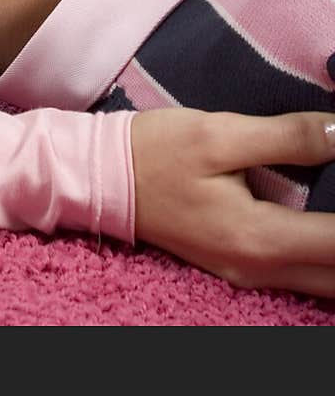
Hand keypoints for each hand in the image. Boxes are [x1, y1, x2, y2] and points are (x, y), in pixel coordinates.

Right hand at [130, 109, 334, 295]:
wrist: (102, 176)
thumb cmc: (156, 151)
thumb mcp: (219, 132)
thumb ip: (286, 137)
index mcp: (258, 237)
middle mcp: (259, 269)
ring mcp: (248, 274)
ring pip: (325, 283)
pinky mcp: (239, 265)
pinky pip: (303, 276)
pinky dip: (326, 258)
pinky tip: (328, 226)